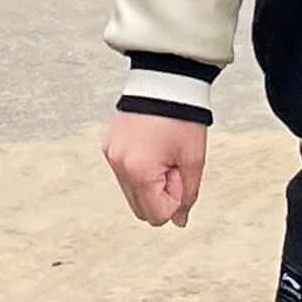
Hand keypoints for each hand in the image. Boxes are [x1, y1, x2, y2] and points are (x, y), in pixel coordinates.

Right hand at [103, 111, 208, 228]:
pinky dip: (138, 168)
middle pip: (140, 208)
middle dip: (160, 194)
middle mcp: (118, 164)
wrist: (165, 81)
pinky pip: (123, 172)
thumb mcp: (194, 161)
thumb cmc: (182, 119)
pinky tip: (150, 147)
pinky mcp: (108, 145)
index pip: (156, 215)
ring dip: (149, 182)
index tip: (179, 172)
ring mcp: (110, 154)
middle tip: (172, 164)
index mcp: (139, 170)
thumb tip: (179, 221)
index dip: (174, 199)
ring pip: (131, 191)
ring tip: (161, 153)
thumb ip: (187, 196)